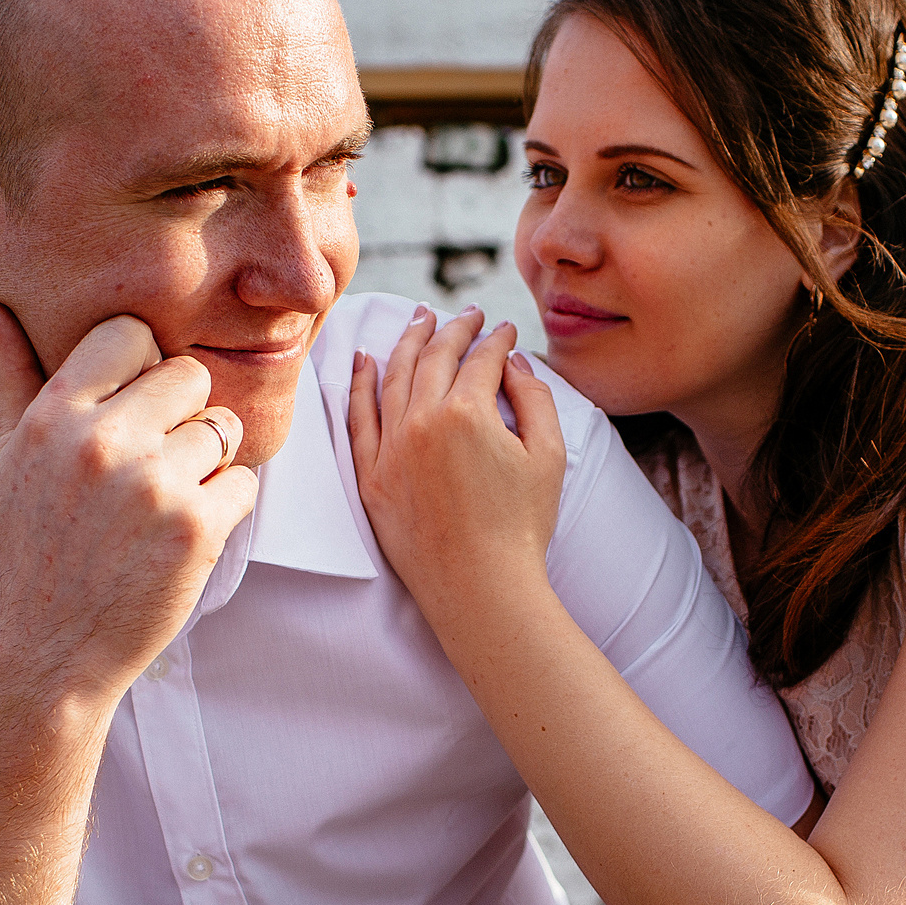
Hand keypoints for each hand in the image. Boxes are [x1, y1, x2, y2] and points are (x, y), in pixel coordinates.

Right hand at [0, 315, 257, 689]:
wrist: (54, 646)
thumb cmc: (36, 546)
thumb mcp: (13, 457)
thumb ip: (12, 376)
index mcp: (55, 417)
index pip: (130, 334)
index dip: (144, 366)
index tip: (136, 406)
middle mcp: (102, 442)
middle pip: (189, 375)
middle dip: (184, 414)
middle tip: (157, 461)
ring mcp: (153, 485)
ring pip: (222, 429)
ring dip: (207, 464)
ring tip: (165, 502)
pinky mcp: (196, 528)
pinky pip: (243, 483)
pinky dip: (225, 507)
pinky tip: (183, 535)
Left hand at [348, 305, 566, 623]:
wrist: (481, 590)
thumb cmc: (522, 528)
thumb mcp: (547, 456)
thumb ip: (535, 399)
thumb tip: (516, 362)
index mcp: (466, 413)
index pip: (480, 359)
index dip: (496, 340)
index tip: (505, 330)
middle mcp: (420, 422)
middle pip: (433, 358)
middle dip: (452, 329)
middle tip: (466, 315)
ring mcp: (390, 449)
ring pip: (392, 378)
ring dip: (407, 343)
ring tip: (419, 319)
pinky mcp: (371, 478)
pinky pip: (358, 420)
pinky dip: (359, 385)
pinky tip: (365, 360)